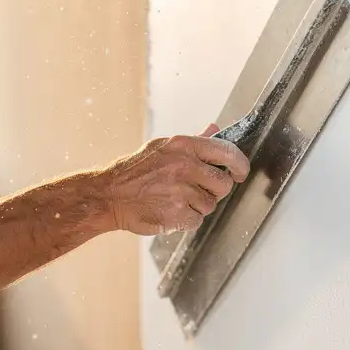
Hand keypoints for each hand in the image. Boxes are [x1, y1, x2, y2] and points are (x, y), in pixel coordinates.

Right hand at [99, 124, 248, 235]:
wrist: (109, 195)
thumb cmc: (136, 170)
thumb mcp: (163, 147)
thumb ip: (194, 141)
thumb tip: (216, 128)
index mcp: (183, 146)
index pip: (227, 152)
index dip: (240, 165)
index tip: (240, 173)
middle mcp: (185, 166)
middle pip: (223, 183)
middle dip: (216, 190)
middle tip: (199, 189)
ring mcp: (181, 191)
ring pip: (210, 204)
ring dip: (198, 206)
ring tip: (176, 199)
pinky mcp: (177, 214)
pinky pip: (197, 220)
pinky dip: (186, 220)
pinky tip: (170, 210)